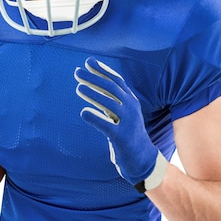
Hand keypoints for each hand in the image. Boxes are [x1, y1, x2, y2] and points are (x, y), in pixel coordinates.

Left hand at [74, 57, 158, 185]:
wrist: (142, 159)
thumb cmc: (127, 133)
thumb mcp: (121, 113)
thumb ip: (109, 99)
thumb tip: (90, 82)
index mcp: (131, 101)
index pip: (116, 80)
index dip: (102, 70)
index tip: (88, 62)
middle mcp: (131, 109)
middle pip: (112, 88)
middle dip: (94, 78)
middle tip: (77, 72)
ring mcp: (128, 123)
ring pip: (110, 104)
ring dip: (94, 94)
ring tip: (79, 88)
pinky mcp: (122, 138)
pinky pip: (106, 125)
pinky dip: (95, 118)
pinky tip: (84, 113)